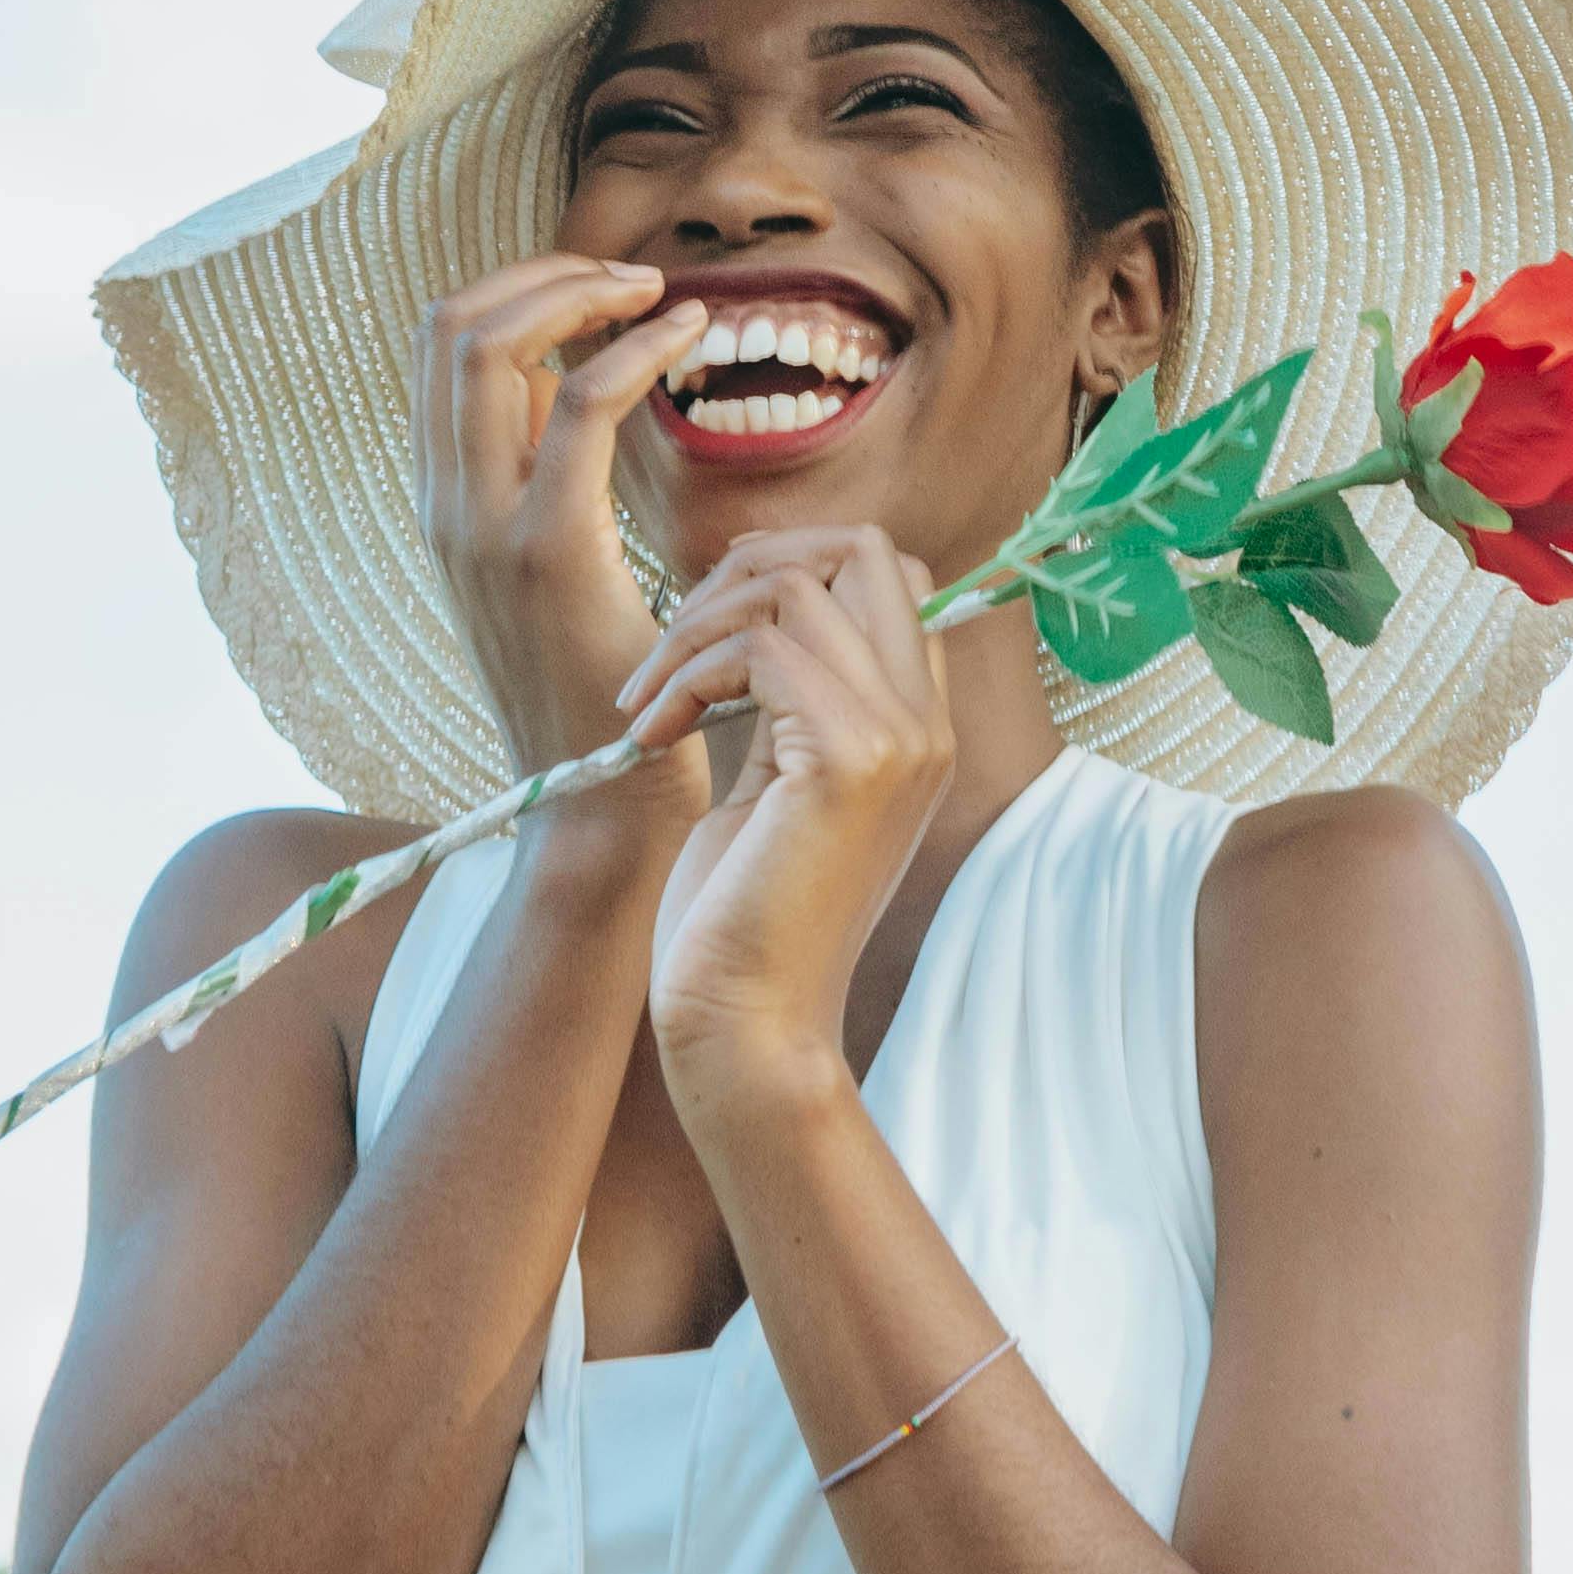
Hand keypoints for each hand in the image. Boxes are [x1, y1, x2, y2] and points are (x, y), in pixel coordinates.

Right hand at [416, 256, 711, 773]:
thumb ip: (537, 469)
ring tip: (657, 295)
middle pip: (447, 323)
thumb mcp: (545, 560)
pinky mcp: (546, 551)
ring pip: (490, 342)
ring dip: (580, 290)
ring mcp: (480, 527)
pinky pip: (580, 404)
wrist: (599, 802)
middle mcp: (441, 505)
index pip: (438, 344)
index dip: (515, 288)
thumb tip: (559, 378)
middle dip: (544, 271)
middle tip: (630, 280)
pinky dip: (636, 347)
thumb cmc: (598, 681)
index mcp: (438, 501)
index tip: (600, 289)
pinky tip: (690, 336)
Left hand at [614, 527, 956, 1151]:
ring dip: (694, 627)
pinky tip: (651, 736)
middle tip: (679, 641)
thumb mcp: (774, 777)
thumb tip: (748, 592)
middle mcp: (925, 722)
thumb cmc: (740, 913)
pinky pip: (758, 646)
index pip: (887, 571)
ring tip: (647, 700)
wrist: (745, 1025)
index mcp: (915, 725)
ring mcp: (900, 738)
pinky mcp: (850, 760)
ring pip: (794, 586)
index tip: (709, 626)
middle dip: (749, 566)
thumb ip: (786, 693)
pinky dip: (685, 675)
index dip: (790, 566)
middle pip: (861, 548)